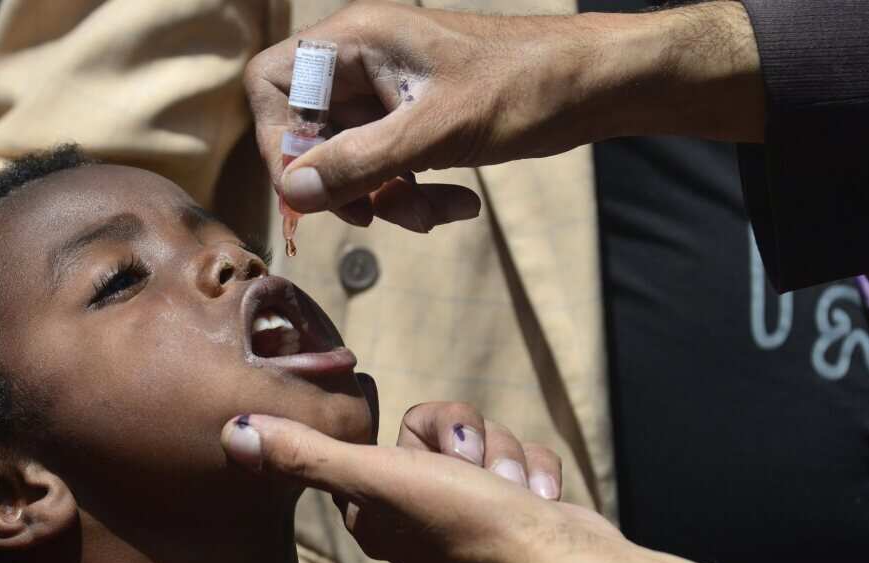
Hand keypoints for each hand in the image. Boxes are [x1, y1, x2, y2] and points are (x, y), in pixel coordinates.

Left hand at [222, 402, 616, 562]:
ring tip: (511, 492)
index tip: (430, 456)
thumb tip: (231, 433)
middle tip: (475, 472)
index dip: (416, 434)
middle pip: (436, 428)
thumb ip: (306, 456)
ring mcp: (467, 515)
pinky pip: (518, 456)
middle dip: (467, 439)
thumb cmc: (470, 526)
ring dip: (505, 455)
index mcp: (374, 515)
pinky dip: (533, 472)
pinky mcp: (510, 510)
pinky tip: (536, 499)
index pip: (383, 436)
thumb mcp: (379, 481)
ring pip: (481, 436)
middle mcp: (415, 518)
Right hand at [244, 1, 762, 224]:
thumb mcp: (437, 132)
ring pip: (351, 159)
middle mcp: (364, 62)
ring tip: (437, 215)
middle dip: (344, 183)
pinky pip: (387, 166)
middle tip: (373, 216)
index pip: (273, 82)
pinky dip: (413, 195)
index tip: (308, 187)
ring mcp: (389, 93)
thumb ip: (360, 161)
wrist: (595, 87)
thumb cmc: (524, 87)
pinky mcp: (415, 121)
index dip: (278, 138)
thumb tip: (292, 192)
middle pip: (309, 130)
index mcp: (358, 40)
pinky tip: (459, 206)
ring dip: (386, 198)